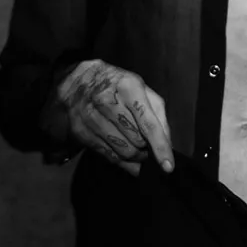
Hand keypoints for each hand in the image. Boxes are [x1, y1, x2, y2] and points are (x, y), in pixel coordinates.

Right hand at [56, 59, 173, 176]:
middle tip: (146, 142)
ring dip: (136, 155)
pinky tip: (125, 154)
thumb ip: (158, 114)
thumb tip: (167, 143)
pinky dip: (121, 160)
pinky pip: (108, 155)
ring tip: (136, 146)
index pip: (148, 124)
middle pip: (137, 140)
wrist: (78, 80)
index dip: (160, 147)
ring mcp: (92, 118)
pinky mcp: (82, 132)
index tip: (168, 166)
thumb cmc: (117, 85)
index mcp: (128, 88)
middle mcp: (108, 102)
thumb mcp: (142, 89)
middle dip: (147, 147)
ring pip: (123, 151)